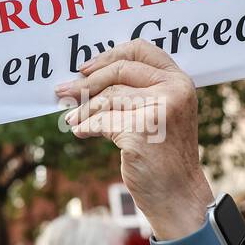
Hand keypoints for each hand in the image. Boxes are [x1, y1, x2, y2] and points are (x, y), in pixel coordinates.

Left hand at [56, 40, 213, 239]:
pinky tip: (79, 131)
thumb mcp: (162, 114)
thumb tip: (90, 76)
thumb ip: (141, 91)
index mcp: (180, 81)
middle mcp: (174, 90)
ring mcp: (160, 110)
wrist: (178, 195)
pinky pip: (102, 120)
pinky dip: (86, 125)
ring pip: (108, 97)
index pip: (141, 49)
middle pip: (119, 71)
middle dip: (87, 83)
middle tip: (63, 91)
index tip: (86, 68)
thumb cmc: (165, 155)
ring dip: (83, 109)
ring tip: (71, 119)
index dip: (110, 54)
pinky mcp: (141, 130)